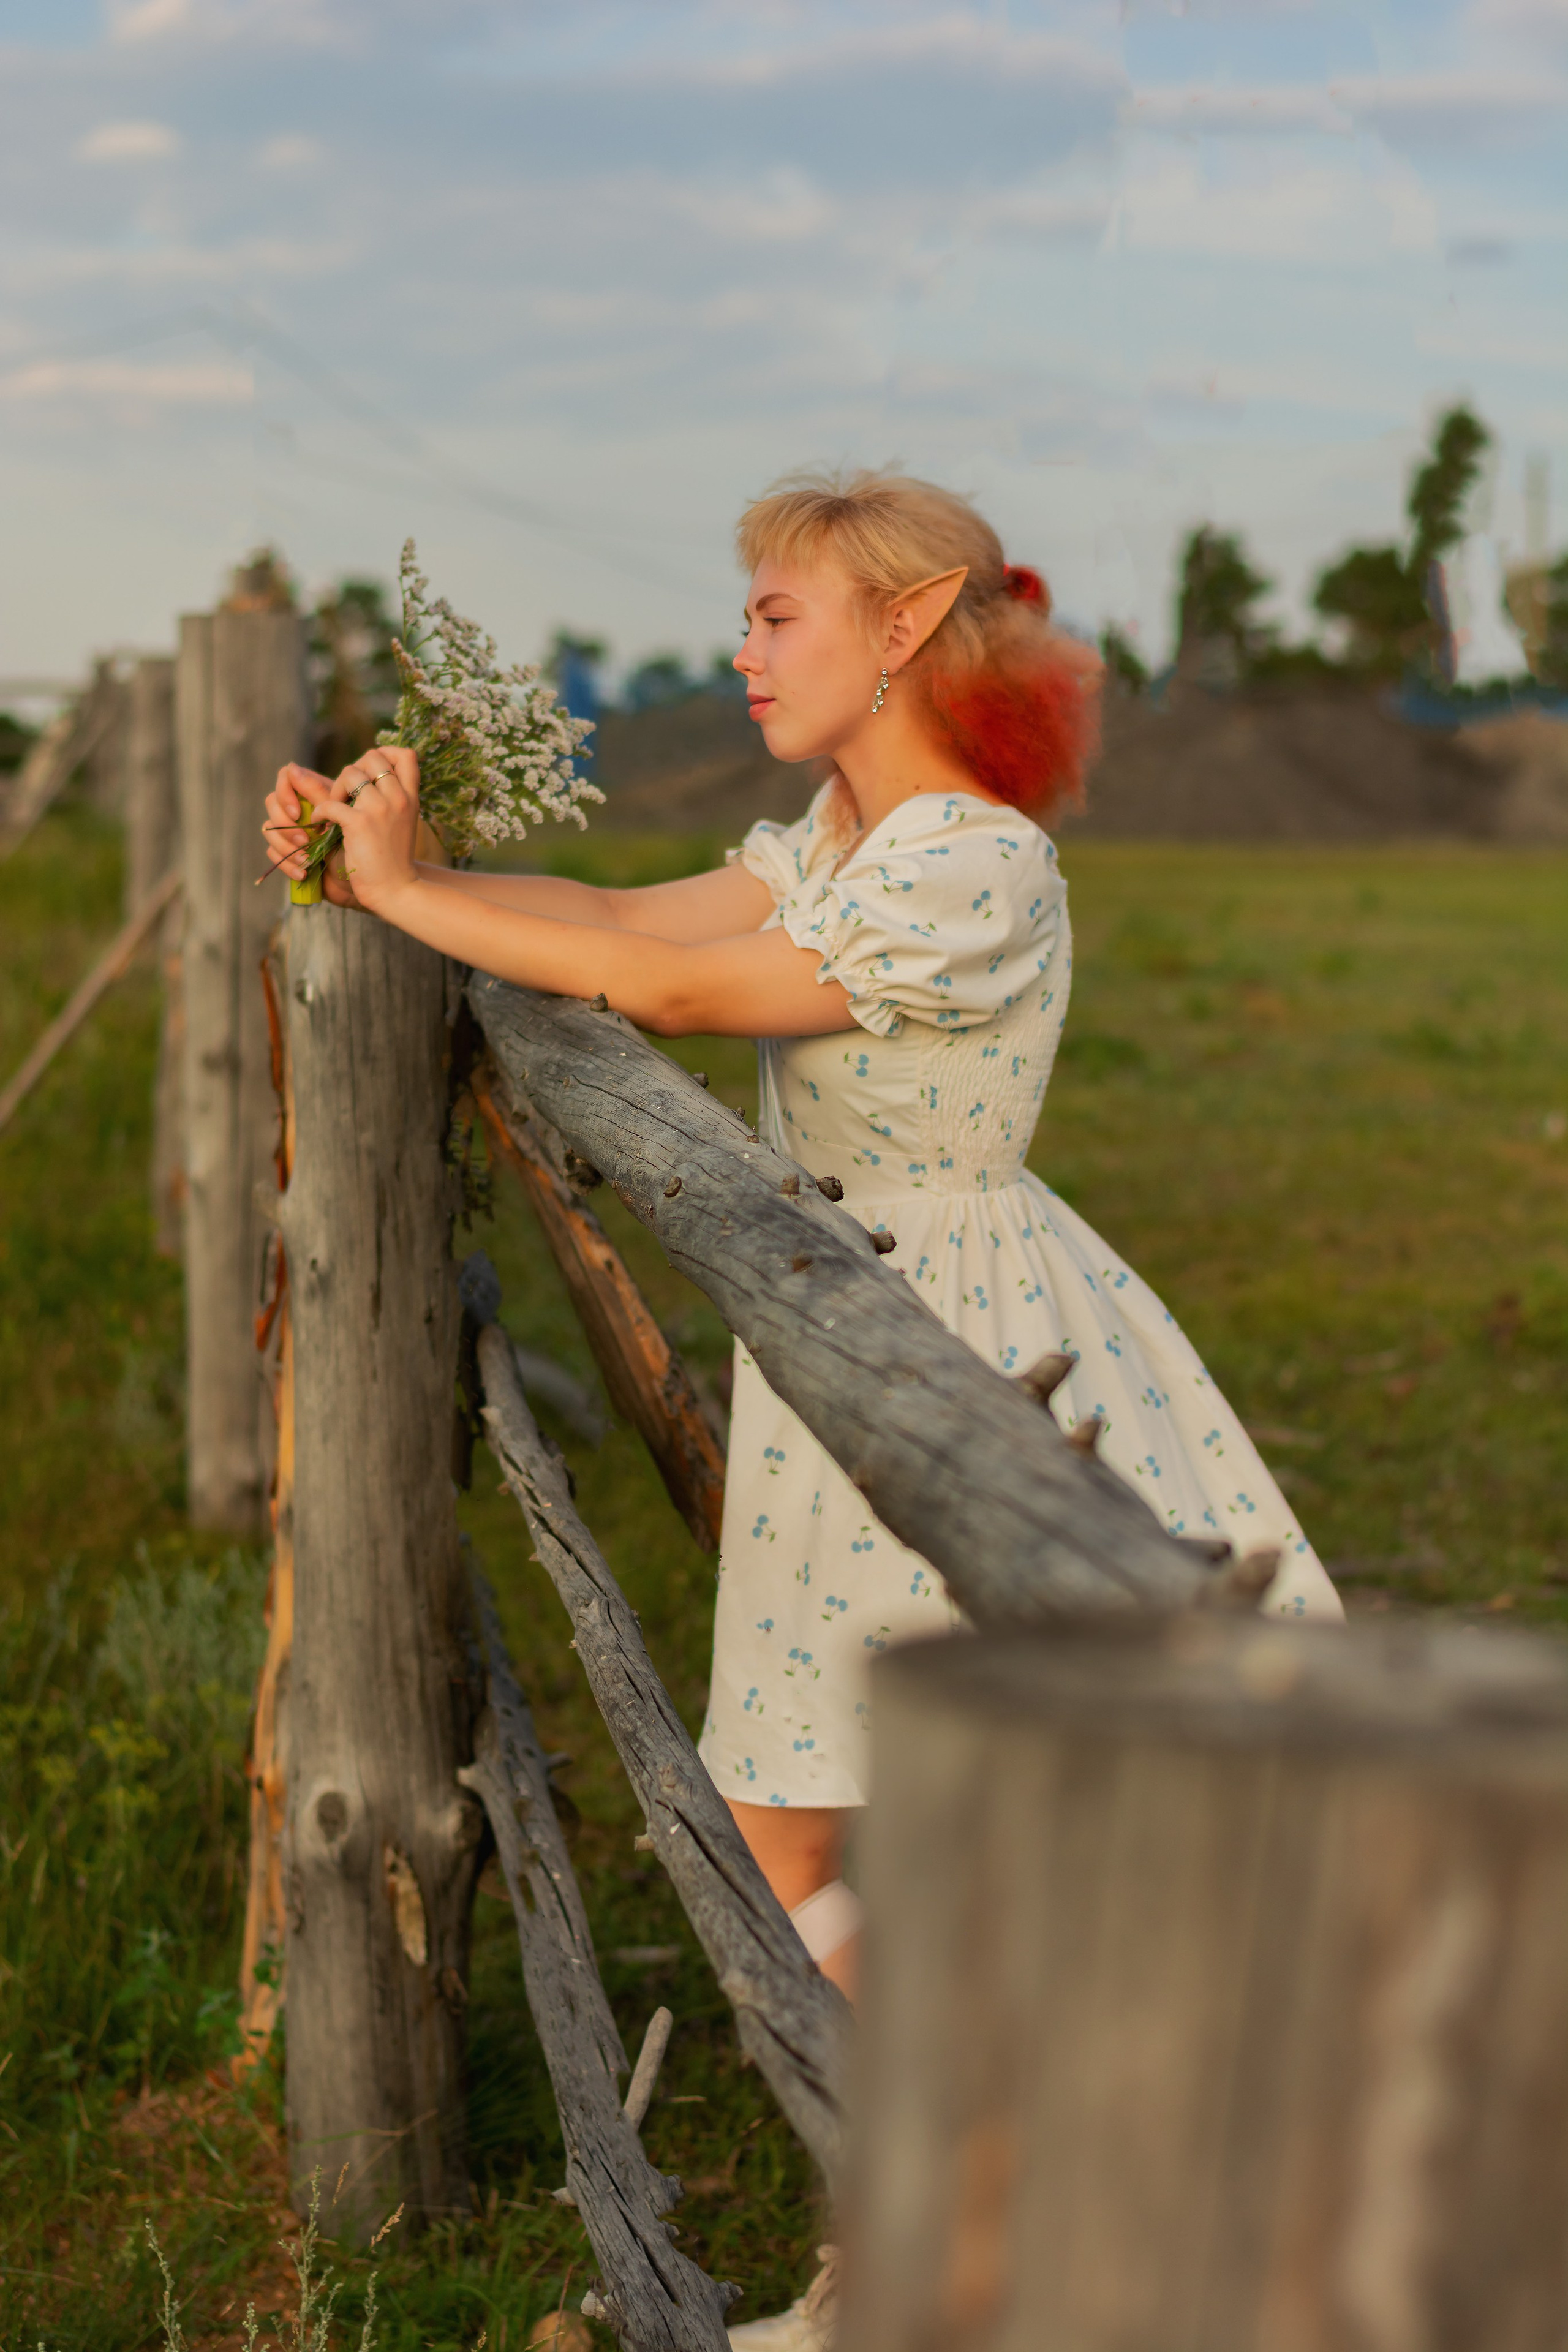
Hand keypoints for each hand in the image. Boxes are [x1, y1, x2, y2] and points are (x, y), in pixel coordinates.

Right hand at [264, 762, 363, 907]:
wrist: (371, 884)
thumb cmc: (367, 848)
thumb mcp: (344, 818)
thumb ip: (319, 792)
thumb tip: (293, 767)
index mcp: (315, 794)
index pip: (285, 777)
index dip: (285, 792)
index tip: (299, 813)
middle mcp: (302, 809)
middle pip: (271, 801)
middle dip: (284, 824)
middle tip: (305, 841)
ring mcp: (293, 831)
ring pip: (269, 828)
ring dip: (286, 846)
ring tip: (308, 861)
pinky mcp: (291, 853)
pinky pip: (272, 853)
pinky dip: (287, 864)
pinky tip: (304, 873)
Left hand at [296, 747, 423, 914]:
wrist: (395, 890)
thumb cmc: (395, 859)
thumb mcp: (403, 822)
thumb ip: (393, 798)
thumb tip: (369, 775)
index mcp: (410, 797)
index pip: (406, 755)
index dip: (385, 754)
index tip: (371, 773)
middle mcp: (398, 798)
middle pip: (373, 757)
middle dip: (354, 769)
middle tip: (347, 793)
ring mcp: (379, 809)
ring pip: (349, 773)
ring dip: (335, 788)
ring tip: (334, 807)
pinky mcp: (359, 824)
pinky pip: (331, 803)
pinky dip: (321, 812)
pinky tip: (323, 823)